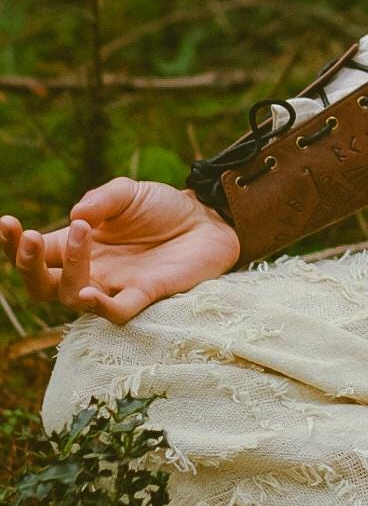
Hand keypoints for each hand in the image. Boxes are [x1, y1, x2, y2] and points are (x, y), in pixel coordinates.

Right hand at [1, 178, 240, 326]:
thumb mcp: (129, 192)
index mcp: (78, 245)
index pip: (36, 251)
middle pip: (42, 284)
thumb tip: (75, 216)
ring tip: (80, 235)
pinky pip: (116, 313)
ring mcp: (115, 286)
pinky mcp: (145, 295)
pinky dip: (101, 307)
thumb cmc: (162, 208)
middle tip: (30, 237)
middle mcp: (90, 270)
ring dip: (69, 271)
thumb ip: (102, 199)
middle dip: (27, 264)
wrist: (208, 218)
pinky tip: (89, 294)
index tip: (5, 222)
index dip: (13, 243)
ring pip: (72, 297)